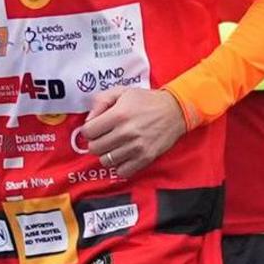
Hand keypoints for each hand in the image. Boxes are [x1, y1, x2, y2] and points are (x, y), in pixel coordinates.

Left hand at [74, 86, 189, 177]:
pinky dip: (120, 166)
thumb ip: (101, 102)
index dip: (88, 130)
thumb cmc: (147, 101)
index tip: (95, 129)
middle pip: (94, 148)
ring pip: (106, 161)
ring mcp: (136, 147)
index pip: (88, 131)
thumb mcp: (122, 92)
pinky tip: (123, 156)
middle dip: (96, 142)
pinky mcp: (145, 158)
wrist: (175, 111)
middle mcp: (126, 132)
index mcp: (118, 115)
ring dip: (107, 154)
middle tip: (104, 138)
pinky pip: (122, 171)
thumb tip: (88, 120)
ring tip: (114, 146)